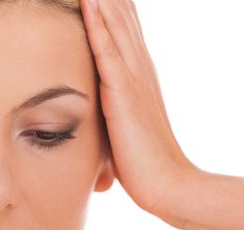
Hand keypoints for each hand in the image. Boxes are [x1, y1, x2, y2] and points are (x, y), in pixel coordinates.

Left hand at [80, 0, 197, 212]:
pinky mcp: (123, 93)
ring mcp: (133, 78)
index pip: (124, 28)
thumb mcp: (125, 124)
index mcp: (138, 74)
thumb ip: (114, 108)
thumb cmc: (142, 159)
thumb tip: (100, 108)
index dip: (112, 3)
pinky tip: (89, 2)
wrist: (167, 184)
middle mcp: (139, 68)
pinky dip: (98, 24)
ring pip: (115, 25)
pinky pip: (107, 51)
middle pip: (121, 17)